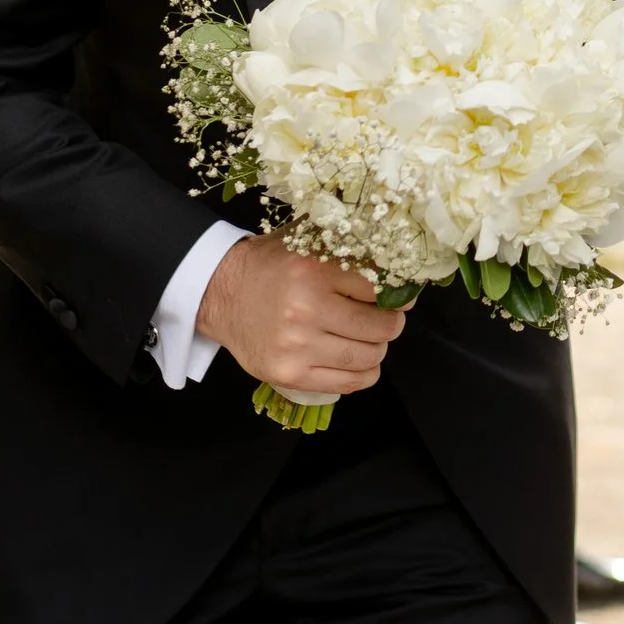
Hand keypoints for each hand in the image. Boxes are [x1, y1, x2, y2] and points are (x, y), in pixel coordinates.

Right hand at [195, 233, 406, 394]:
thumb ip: (350, 245)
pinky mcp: (289, 374)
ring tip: (369, 337)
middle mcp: (305, 310)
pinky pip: (348, 383)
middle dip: (392, 323)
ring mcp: (296, 347)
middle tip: (388, 318)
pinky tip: (359, 360)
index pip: (380, 290)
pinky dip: (364, 373)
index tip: (402, 296)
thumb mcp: (309, 240)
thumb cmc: (272, 265)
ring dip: (378, 348)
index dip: (399, 295)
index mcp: (314, 271)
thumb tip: (400, 259)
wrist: (222, 293)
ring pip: (368, 357)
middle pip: (380, 327)